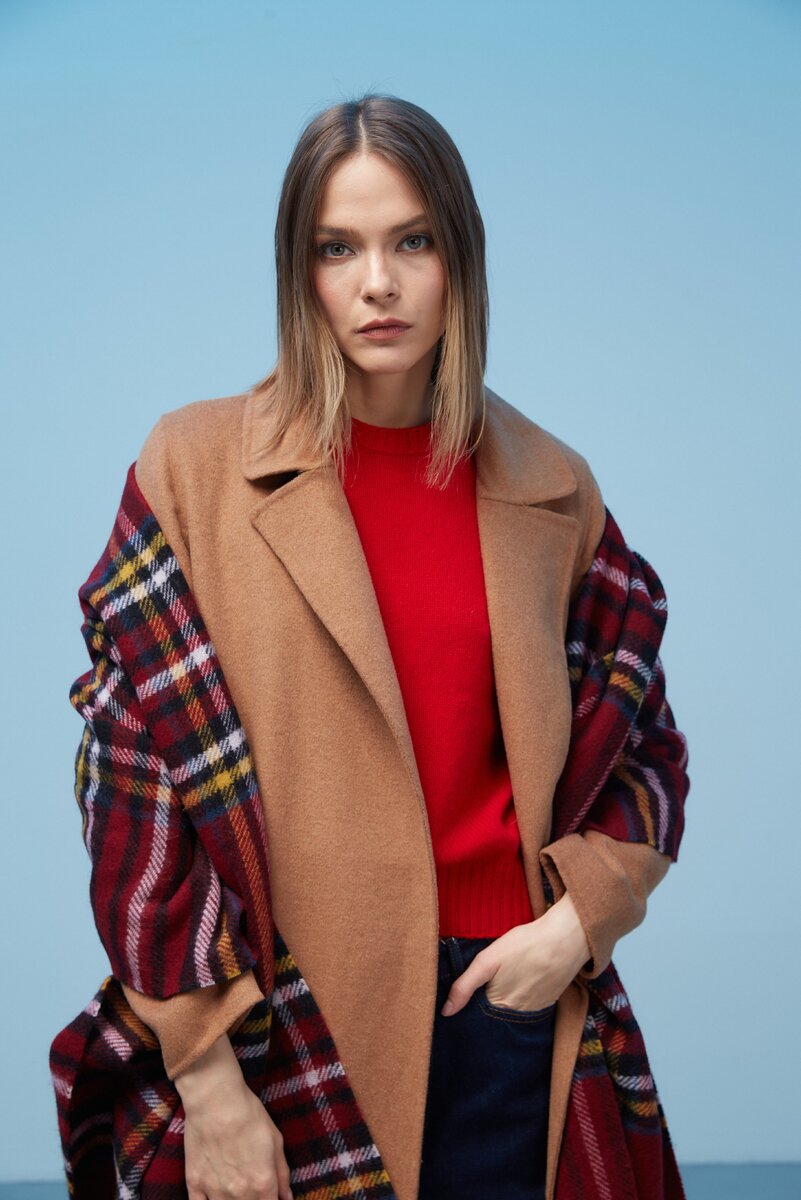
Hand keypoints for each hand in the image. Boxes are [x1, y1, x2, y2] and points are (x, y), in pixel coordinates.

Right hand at [175, 1034, 292, 1199]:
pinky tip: (214, 1196)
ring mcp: (214, 1191)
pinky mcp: (194, 1184)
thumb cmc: (249, 1115)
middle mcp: (240, 1194)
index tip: (269, 1196)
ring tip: (235, 1191)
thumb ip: (282, 1173)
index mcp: (262, 1183)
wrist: (215, 1100)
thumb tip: (286, 1198)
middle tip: (252, 1186)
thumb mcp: (275, 1140)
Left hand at [440, 893, 590, 1016]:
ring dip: (508, 996)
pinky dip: (524, 992)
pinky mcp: (549, 1001)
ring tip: (511, 972)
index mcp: (499, 1006)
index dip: (471, 1001)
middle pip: (495, 1012)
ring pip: (512, 1008)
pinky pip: (529, 1003)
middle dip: (489, 999)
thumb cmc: (524, 945)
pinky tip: (525, 974)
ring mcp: (536, 1010)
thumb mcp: (487, 960)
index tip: (472, 987)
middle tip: (496, 974)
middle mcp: (518, 1015)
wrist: (566, 938)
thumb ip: (464, 986)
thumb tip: (446, 1012)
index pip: (477, 1013)